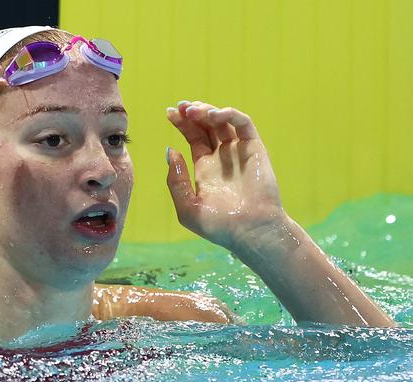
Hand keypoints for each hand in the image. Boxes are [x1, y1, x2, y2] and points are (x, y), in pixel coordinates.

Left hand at [166, 101, 284, 251]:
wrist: (250, 231)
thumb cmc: (219, 226)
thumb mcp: (187, 207)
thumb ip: (176, 180)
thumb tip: (170, 150)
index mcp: (205, 169)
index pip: (193, 137)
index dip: (182, 123)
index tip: (169, 112)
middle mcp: (222, 157)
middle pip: (205, 126)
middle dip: (192, 113)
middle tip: (180, 106)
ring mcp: (238, 151)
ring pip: (223, 121)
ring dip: (207, 111)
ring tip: (193, 111)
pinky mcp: (254, 149)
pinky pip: (243, 124)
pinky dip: (229, 114)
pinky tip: (214, 116)